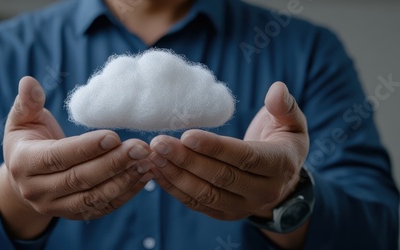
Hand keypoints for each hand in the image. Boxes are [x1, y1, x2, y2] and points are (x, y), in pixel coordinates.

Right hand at [0, 77, 154, 238]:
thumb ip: (27, 102)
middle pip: (79, 179)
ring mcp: (56, 206)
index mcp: (24, 163)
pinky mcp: (75, 214)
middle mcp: (37, 190)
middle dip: (113, 163)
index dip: (86, 148)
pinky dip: (126, 193)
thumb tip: (29, 81)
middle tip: (141, 148)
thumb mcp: (22, 119)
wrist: (24, 178)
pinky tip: (144, 176)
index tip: (114, 136)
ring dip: (124, 180)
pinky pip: (103, 207)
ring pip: (94, 197)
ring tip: (148, 162)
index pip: (58, 157)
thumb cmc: (28, 140)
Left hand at [148, 82, 308, 219]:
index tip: (187, 135)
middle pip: (221, 177)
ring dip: (176, 175)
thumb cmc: (282, 142)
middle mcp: (263, 191)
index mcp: (280, 165)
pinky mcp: (225, 213)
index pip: (245, 158)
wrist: (283, 178)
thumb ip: (285, 107)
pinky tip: (157, 171)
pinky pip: (197, 203)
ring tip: (153, 156)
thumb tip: (277, 88)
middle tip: (160, 143)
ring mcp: (243, 206)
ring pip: (206, 194)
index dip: (215, 148)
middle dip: (187, 160)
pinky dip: (175, 188)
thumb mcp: (292, 123)